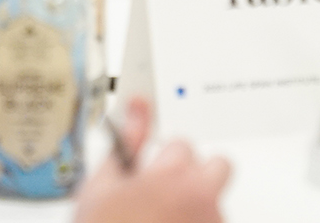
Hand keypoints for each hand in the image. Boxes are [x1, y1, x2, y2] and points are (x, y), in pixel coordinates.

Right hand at [75, 98, 229, 222]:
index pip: (182, 144)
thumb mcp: (101, 187)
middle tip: (173, 194)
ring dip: (197, 209)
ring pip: (216, 203)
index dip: (163, 160)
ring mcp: (211, 222)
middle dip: (199, 176)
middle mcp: (199, 197)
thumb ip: (126, 141)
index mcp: (171, 174)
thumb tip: (139, 108)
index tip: (152, 174)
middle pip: (219, 166)